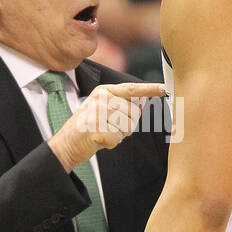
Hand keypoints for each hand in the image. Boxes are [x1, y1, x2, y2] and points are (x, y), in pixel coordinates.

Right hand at [48, 82, 167, 170]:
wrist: (66, 143)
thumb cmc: (88, 127)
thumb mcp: (103, 109)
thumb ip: (121, 103)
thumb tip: (143, 100)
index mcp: (104, 91)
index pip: (131, 89)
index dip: (149, 89)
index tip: (164, 88)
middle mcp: (101, 99)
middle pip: (134, 112)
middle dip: (127, 124)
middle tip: (109, 127)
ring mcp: (98, 113)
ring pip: (128, 126)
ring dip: (119, 134)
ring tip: (103, 132)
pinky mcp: (97, 129)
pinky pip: (118, 138)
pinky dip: (111, 143)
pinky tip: (99, 140)